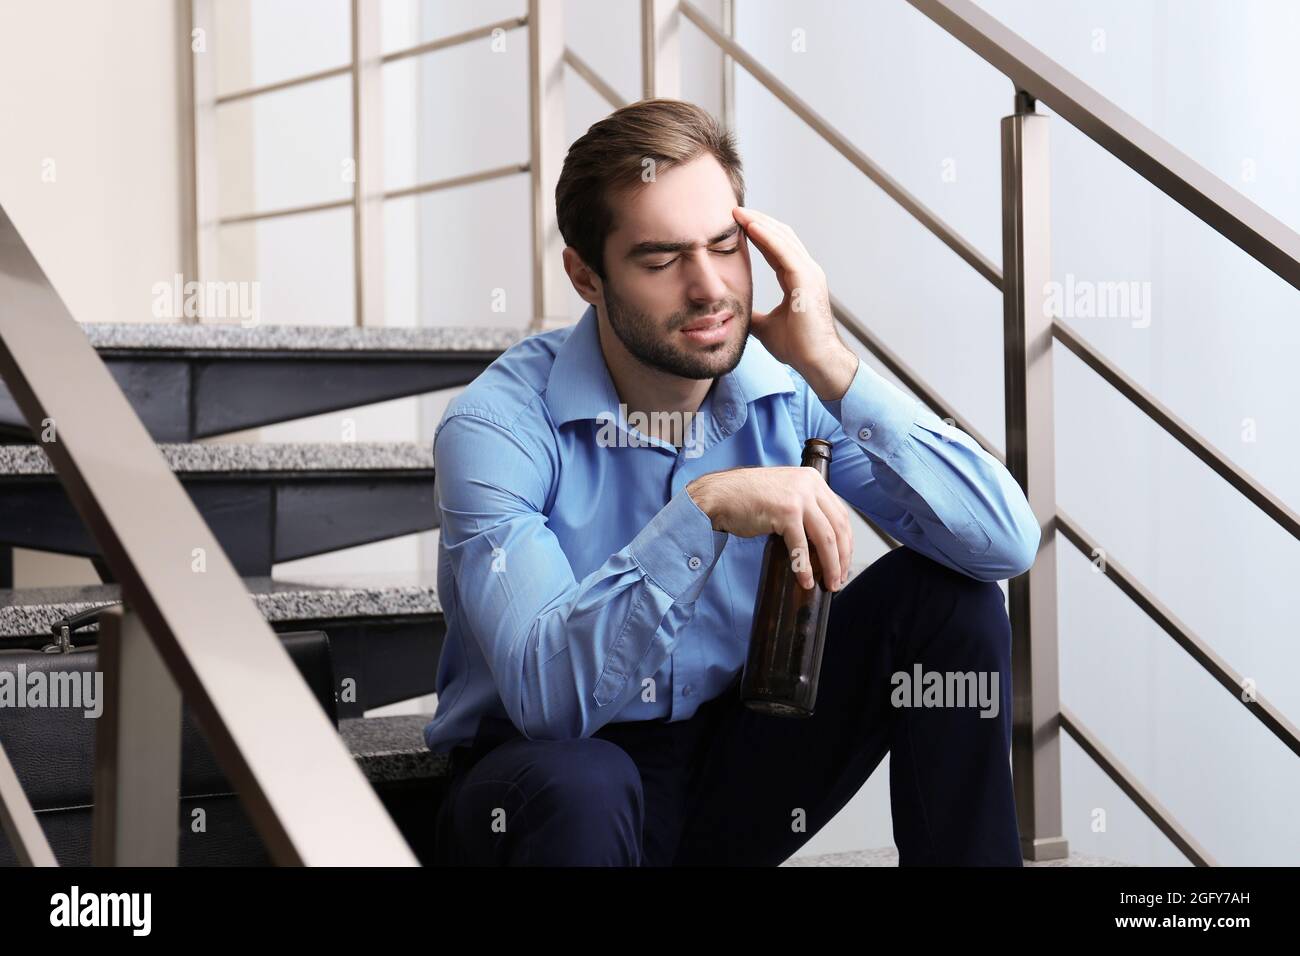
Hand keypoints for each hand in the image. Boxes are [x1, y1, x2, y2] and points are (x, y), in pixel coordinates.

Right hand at [686, 466, 853, 591]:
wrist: (719, 495)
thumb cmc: (747, 497)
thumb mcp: (785, 493)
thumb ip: (805, 506)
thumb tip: (822, 538)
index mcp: (812, 479)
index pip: (841, 514)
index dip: (847, 542)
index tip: (845, 561)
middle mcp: (809, 485)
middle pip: (838, 527)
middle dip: (843, 558)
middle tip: (840, 578)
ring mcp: (798, 497)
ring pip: (825, 539)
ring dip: (831, 565)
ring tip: (830, 583)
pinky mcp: (785, 512)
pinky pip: (801, 547)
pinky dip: (804, 567)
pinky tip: (805, 581)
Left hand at [733, 206, 858, 401]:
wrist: (816, 363)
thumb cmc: (798, 348)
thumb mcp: (767, 327)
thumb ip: (755, 316)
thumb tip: (736, 315)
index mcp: (799, 280)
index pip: (777, 248)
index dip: (758, 234)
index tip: (736, 224)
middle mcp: (807, 272)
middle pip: (781, 236)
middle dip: (757, 221)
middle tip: (734, 210)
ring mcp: (809, 274)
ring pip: (782, 238)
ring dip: (759, 223)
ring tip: (738, 213)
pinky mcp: (806, 280)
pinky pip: (784, 252)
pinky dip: (766, 237)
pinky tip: (750, 227)